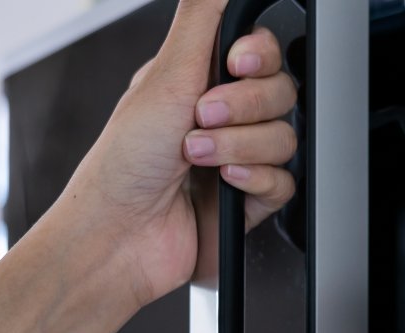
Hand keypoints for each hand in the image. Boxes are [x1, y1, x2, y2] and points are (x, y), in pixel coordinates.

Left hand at [0, 0, 296, 332]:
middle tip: (202, 116)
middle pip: (281, 91)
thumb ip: (202, 19)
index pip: (261, 51)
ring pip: (285, 136)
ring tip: (198, 156)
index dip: (259, 56)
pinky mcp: (250, 198)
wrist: (119, 237)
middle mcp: (222, 116)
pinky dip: (254, 178)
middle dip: (243, 106)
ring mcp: (238, 157)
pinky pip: (284, 179)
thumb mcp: (163, 76)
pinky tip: (225, 181)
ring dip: (240, 144)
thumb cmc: (121, 166)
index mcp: (199, 79)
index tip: (235, 64)